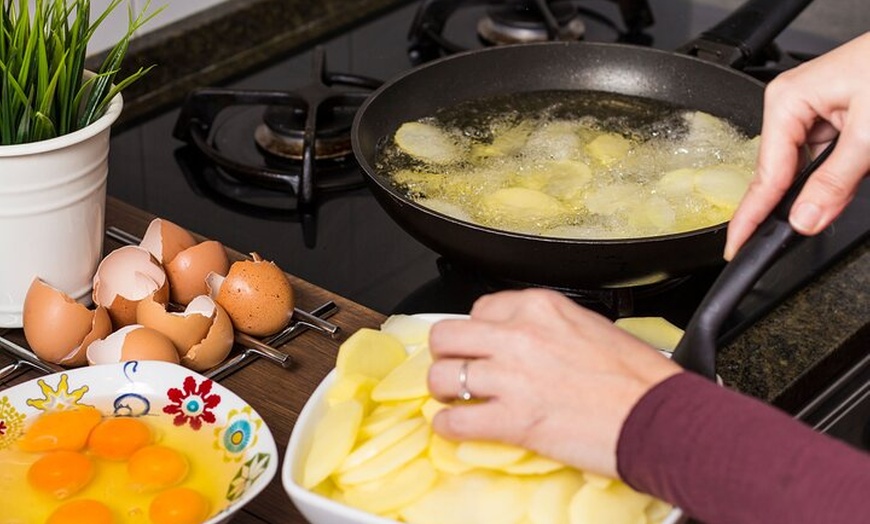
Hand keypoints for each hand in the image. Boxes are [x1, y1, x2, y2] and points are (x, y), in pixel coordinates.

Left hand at [426, 288, 680, 477]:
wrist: (660, 418)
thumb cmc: (638, 379)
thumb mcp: (590, 327)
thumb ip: (547, 327)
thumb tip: (521, 338)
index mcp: (540, 307)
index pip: (480, 309)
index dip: (478, 332)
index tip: (482, 346)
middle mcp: (518, 335)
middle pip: (447, 335)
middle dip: (448, 354)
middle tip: (457, 368)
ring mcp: (511, 377)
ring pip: (440, 375)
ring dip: (443, 390)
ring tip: (454, 398)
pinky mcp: (511, 419)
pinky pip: (454, 419)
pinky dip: (448, 425)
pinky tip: (457, 425)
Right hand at [724, 32, 869, 260]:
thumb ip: (836, 182)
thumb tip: (804, 218)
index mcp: (787, 101)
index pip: (765, 173)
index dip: (751, 215)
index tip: (737, 245)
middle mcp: (792, 105)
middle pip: (780, 173)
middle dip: (791, 203)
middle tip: (782, 237)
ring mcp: (811, 112)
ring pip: (803, 169)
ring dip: (823, 186)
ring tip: (838, 187)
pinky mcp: (831, 118)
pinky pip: (822, 158)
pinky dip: (835, 174)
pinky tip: (845, 177)